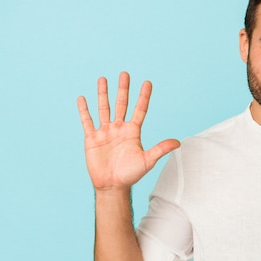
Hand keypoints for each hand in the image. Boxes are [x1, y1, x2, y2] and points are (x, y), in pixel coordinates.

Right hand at [77, 72, 180, 190]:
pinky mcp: (92, 138)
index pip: (139, 110)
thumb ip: (160, 149)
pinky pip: (87, 121)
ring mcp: (105, 132)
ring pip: (104, 109)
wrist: (112, 185)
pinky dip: (84, 110)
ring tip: (103, 79)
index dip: (143, 97)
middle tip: (124, 74)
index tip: (147, 82)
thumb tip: (178, 142)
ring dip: (103, 94)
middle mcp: (119, 128)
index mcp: (133, 132)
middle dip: (123, 89)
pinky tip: (82, 98)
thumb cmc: (131, 174)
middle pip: (121, 104)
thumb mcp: (147, 160)